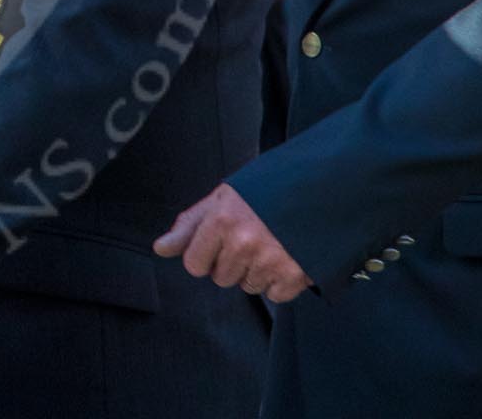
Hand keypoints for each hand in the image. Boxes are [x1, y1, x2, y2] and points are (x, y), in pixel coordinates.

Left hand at [154, 183, 310, 302]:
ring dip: (256, 272)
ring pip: (247, 286)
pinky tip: (285, 258)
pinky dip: (280, 282)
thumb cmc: (268, 190)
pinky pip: (275, 295)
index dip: (205, 255)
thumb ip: (190, 225)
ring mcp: (270, 261)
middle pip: (221, 278)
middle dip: (231, 262)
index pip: (194, 264)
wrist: (321, 186)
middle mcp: (244, 243)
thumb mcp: (223, 197)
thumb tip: (161, 248)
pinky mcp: (296, 275)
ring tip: (270, 245)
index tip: (218, 244)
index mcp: (222, 220)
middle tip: (250, 239)